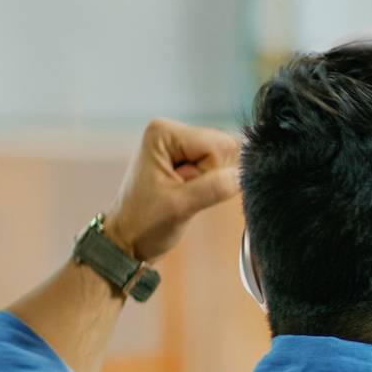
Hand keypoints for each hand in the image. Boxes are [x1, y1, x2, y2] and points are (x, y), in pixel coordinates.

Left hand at [103, 119, 242, 263]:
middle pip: (224, 148)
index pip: (219, 144)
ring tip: (183, 195)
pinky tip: (188, 194)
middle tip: (184, 194)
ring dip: (211, 183)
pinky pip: (218, 167)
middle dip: (212, 177)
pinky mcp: (186, 158)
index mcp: (164, 132)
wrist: (127, 240)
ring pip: (224, 159)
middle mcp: (172, 131)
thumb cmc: (144, 224)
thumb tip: (244, 175)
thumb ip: (214, 187)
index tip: (184, 190)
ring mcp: (179, 144)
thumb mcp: (180, 206)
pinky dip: (209, 185)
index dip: (212, 172)